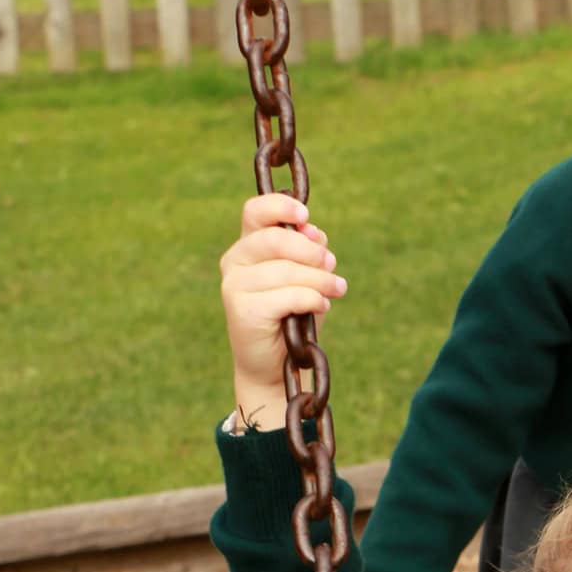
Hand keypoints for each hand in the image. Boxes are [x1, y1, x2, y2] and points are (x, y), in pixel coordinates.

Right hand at [219, 193, 347, 431]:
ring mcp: (234, 284)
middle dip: (312, 251)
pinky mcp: (241, 309)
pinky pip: (287, 295)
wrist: (276, 365)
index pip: (255, 211)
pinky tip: (322, 306)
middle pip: (276, 238)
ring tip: (337, 290)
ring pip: (286, 269)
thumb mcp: (307, 278)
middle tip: (332, 265)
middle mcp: (236, 260)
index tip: (306, 215)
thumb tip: (313, 231)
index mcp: (249, 245)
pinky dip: (311, 298)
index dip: (280, 206)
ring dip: (320, 279)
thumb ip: (309, 252)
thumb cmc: (293, 317)